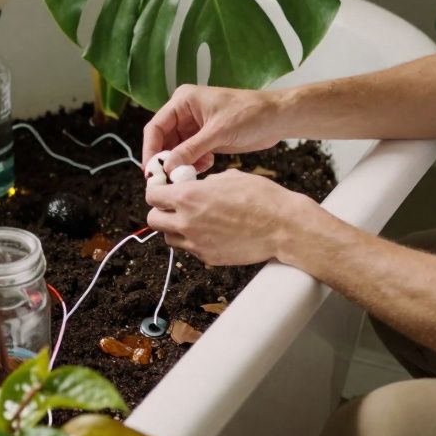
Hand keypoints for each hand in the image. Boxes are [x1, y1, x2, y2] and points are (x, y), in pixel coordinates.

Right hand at [142, 85, 283, 174]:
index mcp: (183, 101)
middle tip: (169, 180)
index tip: (151, 171)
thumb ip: (191, 150)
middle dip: (166, 160)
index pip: (156, 127)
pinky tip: (207, 165)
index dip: (150, 150)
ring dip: (182, 164)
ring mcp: (195, 126)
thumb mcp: (218, 132)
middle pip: (164, 140)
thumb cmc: (249, 114)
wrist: (277, 118)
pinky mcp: (206, 139)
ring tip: (191, 173)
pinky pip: (190, 155)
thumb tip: (167, 167)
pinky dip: (194, 164)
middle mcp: (185, 112)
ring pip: (177, 150)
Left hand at [144, 170, 315, 265]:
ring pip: (169, 238)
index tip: (162, 189)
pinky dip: (194, 240)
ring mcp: (197, 243)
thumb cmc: (261, 198)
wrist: (283, 226)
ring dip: (174, 228)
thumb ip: (204, 183)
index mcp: (188, 197)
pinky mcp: (208, 257)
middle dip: (160, 211)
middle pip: (153, 220)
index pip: (152, 196)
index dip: (156, 191)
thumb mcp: (228, 177)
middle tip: (174, 205)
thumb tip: (195, 186)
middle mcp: (187, 222)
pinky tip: (211, 230)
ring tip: (193, 219)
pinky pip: (190, 249)